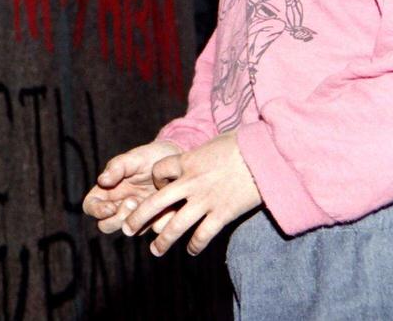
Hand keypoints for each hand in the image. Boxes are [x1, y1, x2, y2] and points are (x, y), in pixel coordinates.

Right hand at [83, 139, 182, 233]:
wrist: (176, 160)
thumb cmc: (150, 157)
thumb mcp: (133, 158)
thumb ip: (116, 167)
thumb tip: (101, 180)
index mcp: (108, 190)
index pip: (90, 207)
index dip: (96, 210)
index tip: (110, 206)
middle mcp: (119, 205)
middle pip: (106, 225)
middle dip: (117, 218)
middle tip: (132, 202)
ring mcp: (137, 215)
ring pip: (129, 231)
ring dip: (136, 222)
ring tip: (148, 202)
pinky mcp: (155, 219)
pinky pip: (154, 229)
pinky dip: (160, 220)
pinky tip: (167, 206)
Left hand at [123, 132, 261, 256]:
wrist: (265, 155)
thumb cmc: (243, 144)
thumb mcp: (215, 142)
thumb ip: (203, 152)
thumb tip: (203, 150)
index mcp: (187, 161)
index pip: (159, 171)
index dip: (156, 179)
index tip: (159, 185)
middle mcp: (191, 182)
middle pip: (156, 202)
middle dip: (139, 217)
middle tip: (127, 229)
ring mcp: (206, 200)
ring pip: (176, 224)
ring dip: (163, 240)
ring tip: (154, 251)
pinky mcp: (223, 214)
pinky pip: (203, 235)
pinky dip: (195, 244)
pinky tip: (191, 251)